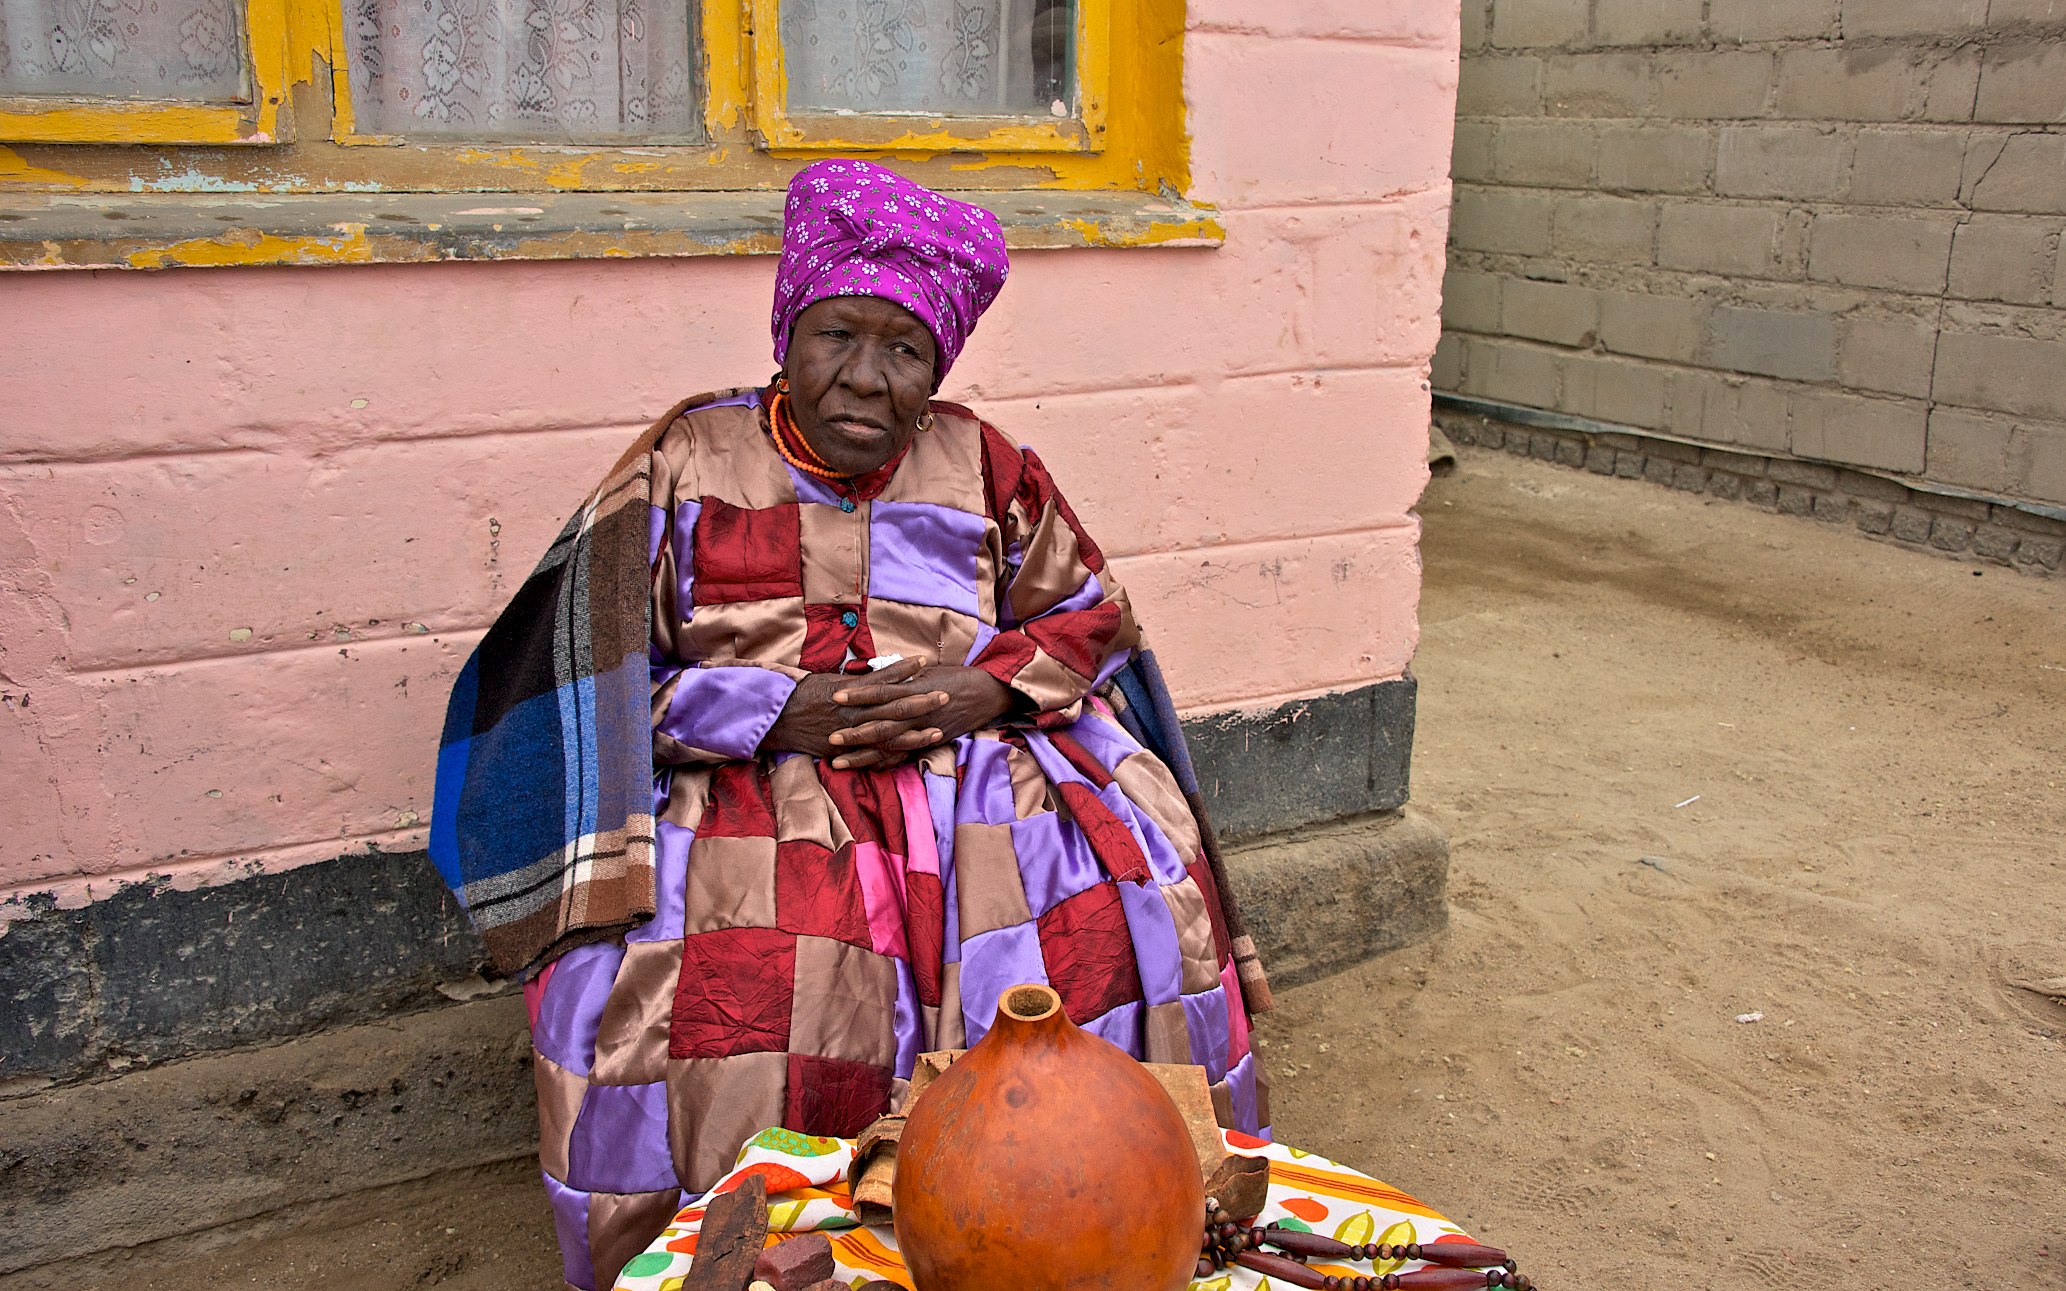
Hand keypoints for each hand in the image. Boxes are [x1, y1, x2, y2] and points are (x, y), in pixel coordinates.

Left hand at [822, 663, 1014, 769]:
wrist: (987, 694)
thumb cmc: (957, 677)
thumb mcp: (929, 670)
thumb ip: (902, 675)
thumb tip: (874, 673)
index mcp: (916, 690)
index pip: (882, 692)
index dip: (859, 694)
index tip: (836, 696)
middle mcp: (918, 714)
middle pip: (881, 725)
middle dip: (854, 733)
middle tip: (829, 737)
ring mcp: (924, 731)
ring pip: (889, 746)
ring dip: (863, 755)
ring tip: (838, 761)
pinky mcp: (930, 743)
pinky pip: (904, 757)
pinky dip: (885, 764)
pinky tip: (865, 769)